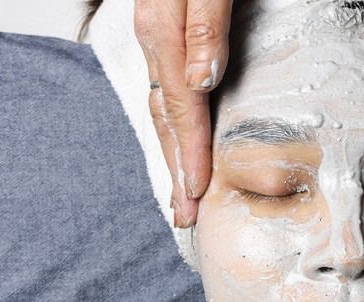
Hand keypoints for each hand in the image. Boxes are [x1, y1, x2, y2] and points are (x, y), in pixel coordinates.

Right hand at [134, 0, 233, 226]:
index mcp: (166, 33)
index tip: (197, 194)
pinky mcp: (171, 35)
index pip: (182, 109)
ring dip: (173, 154)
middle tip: (183, 215)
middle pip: (166, 120)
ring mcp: (161, 39)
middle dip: (176, 170)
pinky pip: (167, 91)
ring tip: (180, 192)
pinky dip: (175, 125)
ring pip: (164, 109)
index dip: (190, 154)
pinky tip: (181, 139)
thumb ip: (205, 25)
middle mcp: (158, 41)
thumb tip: (201, 81)